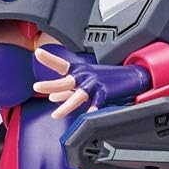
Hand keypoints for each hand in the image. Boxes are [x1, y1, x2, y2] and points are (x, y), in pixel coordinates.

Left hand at [32, 46, 148, 118]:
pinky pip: (96, 103)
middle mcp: (85, 76)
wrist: (131, 76)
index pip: (61, 64)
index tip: (38, 53)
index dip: (49, 59)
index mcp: (79, 71)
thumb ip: (67, 91)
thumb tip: (52, 97)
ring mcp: (95, 85)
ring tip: (56, 114)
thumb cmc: (106, 79)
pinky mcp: (105, 94)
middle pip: (65, 81)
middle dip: (51, 84)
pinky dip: (92, 109)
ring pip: (78, 95)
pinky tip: (89, 114)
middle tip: (37, 87)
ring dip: (66, 104)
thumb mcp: (85, 82)